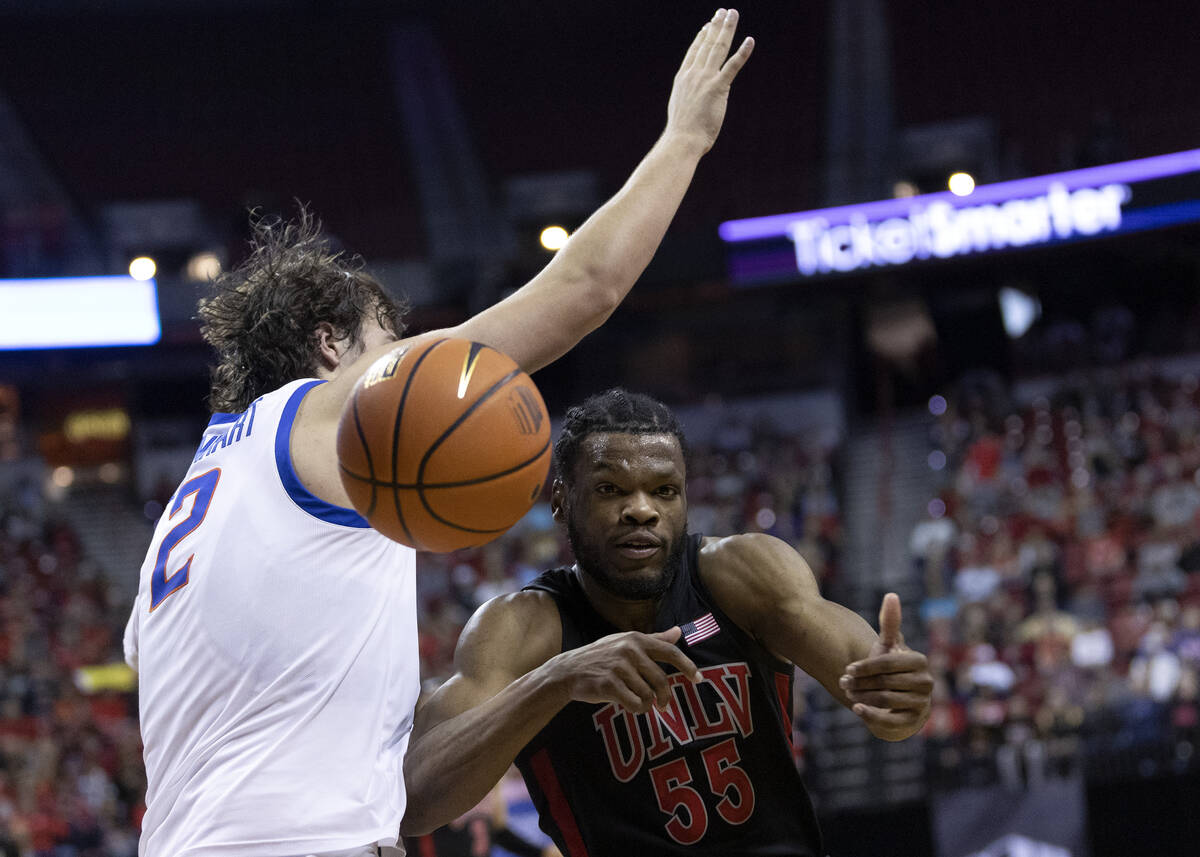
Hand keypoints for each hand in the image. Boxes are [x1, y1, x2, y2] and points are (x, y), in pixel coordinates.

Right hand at [547, 627, 701, 713]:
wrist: (568, 671)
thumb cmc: (600, 657)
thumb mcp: (625, 642)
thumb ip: (654, 639)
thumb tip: (678, 632)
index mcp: (636, 639)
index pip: (670, 652)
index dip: (687, 666)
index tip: (698, 679)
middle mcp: (629, 650)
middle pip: (661, 679)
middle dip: (665, 696)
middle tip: (664, 706)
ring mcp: (619, 667)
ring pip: (648, 695)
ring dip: (646, 704)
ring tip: (636, 701)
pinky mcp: (609, 685)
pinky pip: (635, 704)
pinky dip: (637, 709)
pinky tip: (630, 706)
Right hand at [665, 8, 754, 154]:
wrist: (682, 140)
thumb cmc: (682, 132)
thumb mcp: (682, 109)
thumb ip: (688, 99)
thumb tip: (691, 103)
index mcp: (683, 78)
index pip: (694, 52)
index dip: (702, 37)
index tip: (707, 25)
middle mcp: (693, 74)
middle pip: (707, 44)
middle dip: (716, 26)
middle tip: (723, 11)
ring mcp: (705, 79)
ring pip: (718, 48)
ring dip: (727, 29)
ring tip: (732, 14)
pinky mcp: (718, 88)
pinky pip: (732, 66)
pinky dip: (742, 52)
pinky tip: (750, 40)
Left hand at [839, 593, 932, 740]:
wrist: (901, 702)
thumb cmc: (892, 670)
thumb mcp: (889, 647)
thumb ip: (890, 623)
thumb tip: (891, 594)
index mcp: (919, 661)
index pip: (888, 662)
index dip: (865, 666)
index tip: (848, 668)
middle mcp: (925, 682)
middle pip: (884, 681)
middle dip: (860, 682)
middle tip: (843, 682)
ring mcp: (922, 703)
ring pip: (885, 699)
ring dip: (862, 696)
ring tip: (848, 692)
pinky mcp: (914, 722)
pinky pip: (891, 720)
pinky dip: (871, 715)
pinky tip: (856, 708)